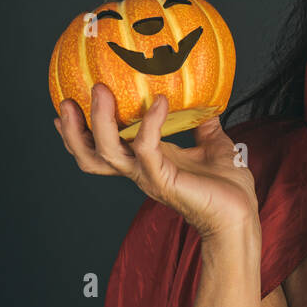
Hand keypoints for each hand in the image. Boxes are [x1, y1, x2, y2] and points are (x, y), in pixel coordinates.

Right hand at [54, 83, 259, 244]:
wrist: (240, 214)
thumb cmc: (226, 186)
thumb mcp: (212, 145)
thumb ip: (203, 124)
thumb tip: (207, 101)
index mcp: (146, 161)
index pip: (101, 149)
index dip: (79, 132)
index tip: (67, 107)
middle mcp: (140, 170)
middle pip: (91, 156)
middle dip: (73, 131)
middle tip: (66, 101)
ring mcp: (149, 176)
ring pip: (107, 154)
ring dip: (99, 122)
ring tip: (100, 92)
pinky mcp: (164, 180)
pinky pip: (148, 148)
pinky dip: (151, 122)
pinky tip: (160, 101)